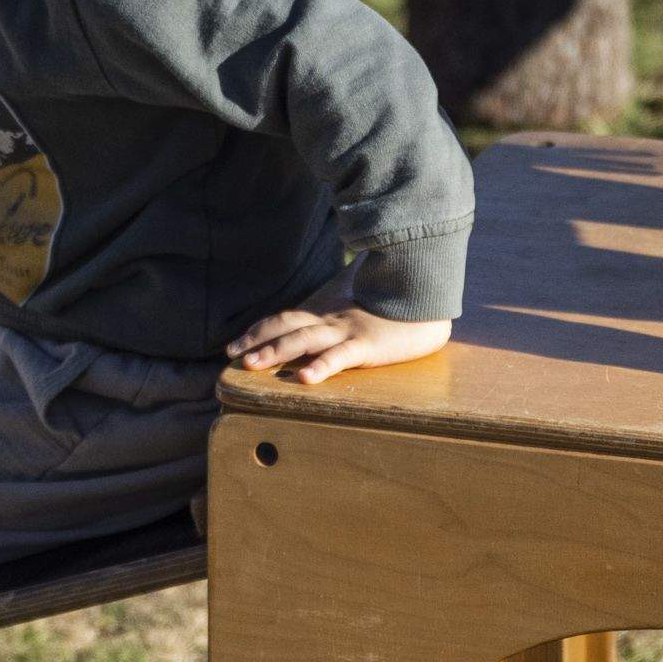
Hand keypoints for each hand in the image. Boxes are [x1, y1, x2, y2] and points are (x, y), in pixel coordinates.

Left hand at [227, 290, 452, 385]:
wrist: (431, 294)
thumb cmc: (398, 299)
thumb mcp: (363, 297)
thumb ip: (346, 293)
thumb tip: (338, 283)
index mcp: (328, 311)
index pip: (285, 318)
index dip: (258, 329)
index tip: (233, 345)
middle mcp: (331, 318)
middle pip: (286, 325)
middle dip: (257, 340)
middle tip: (231, 355)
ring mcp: (348, 330)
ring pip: (304, 339)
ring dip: (275, 351)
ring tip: (251, 365)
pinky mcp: (368, 344)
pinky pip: (340, 356)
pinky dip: (320, 367)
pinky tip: (304, 378)